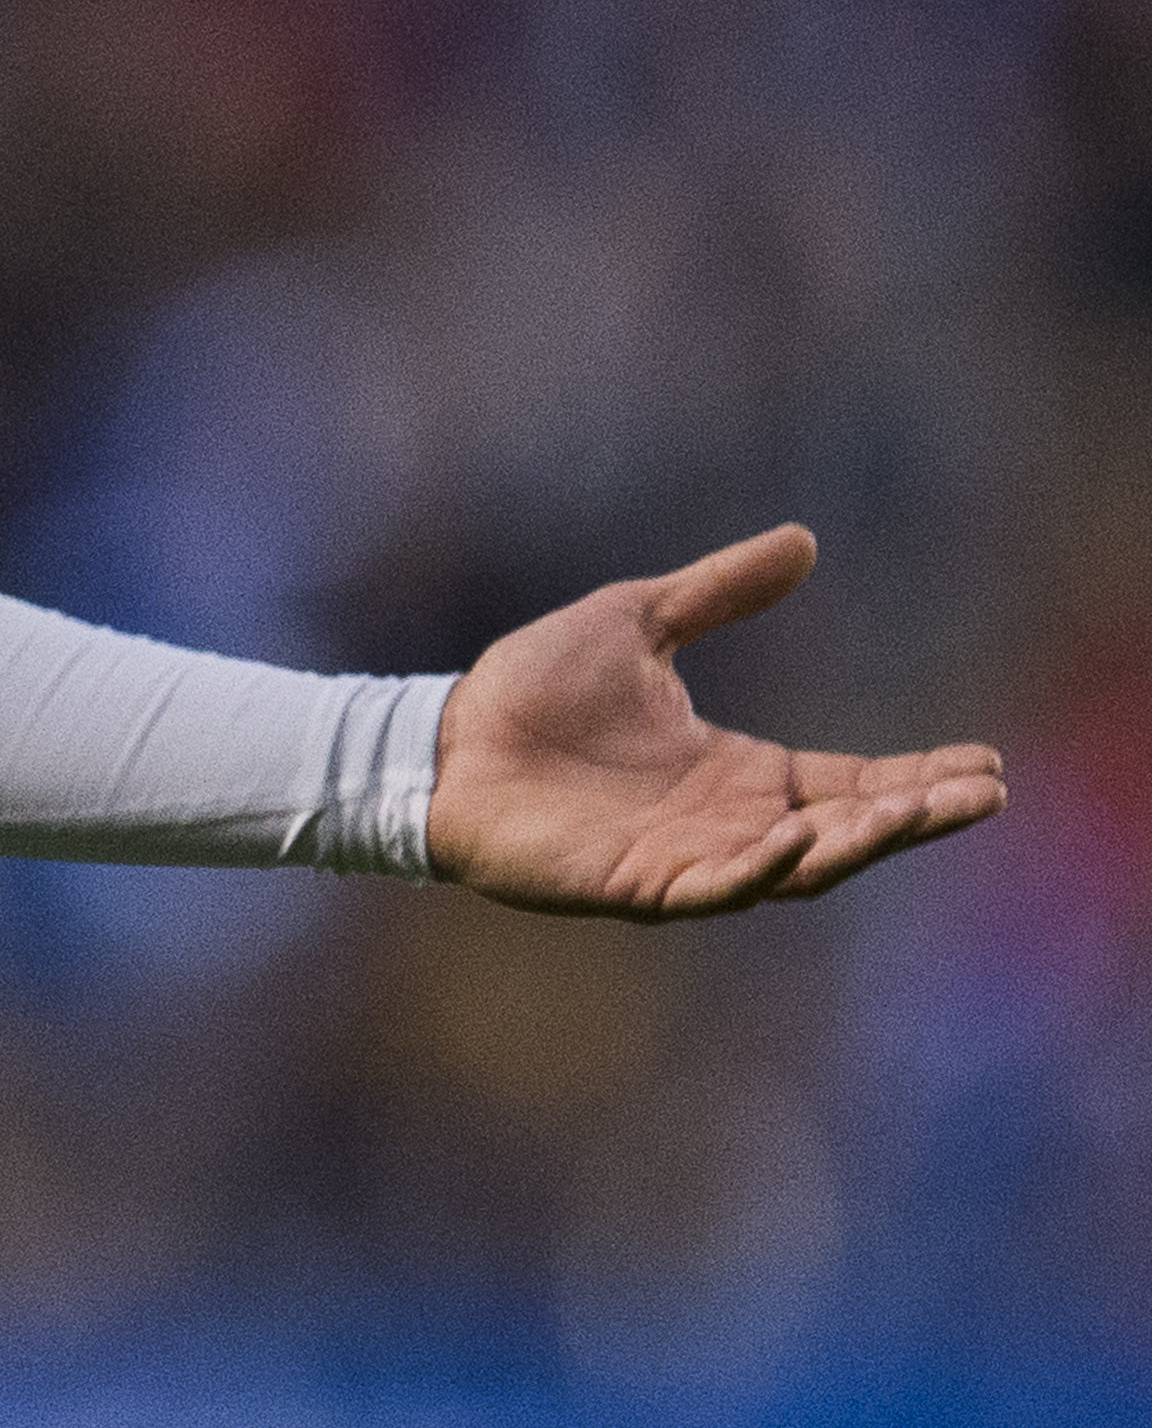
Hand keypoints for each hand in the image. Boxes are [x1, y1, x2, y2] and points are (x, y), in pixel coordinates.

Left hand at [424, 525, 1004, 919]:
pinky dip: (758, 868)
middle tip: (982, 793)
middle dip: (914, 815)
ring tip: (911, 812)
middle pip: (845, 829)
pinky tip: (797, 838)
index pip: (850, 781)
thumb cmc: (531, 687)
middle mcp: (726, 822)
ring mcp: (684, 858)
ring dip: (856, 843)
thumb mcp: (638, 620)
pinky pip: (712, 886)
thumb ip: (719, 591)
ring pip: (794, 866)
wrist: (440, 737)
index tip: (986, 765)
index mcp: (738, 771)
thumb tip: (804, 541)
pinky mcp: (633, 883)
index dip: (917, 777)